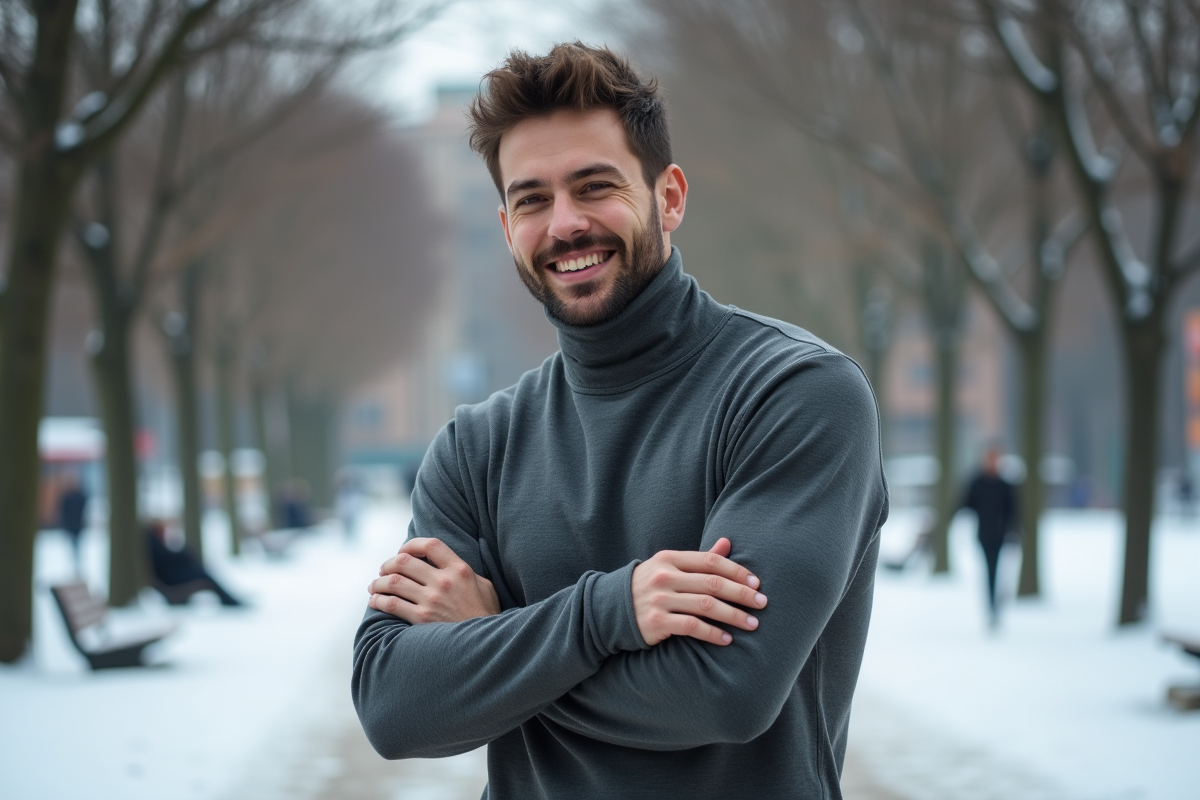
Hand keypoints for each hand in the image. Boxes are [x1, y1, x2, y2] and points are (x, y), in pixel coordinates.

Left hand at [368, 537, 500, 623]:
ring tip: (374, 586)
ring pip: (394, 582)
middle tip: (383, 570)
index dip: (411, 545)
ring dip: (379, 582)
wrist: (485, 644)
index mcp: (459, 569)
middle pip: (404, 562)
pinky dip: (379, 601)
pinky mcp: (422, 619)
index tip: (403, 551)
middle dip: (388, 564)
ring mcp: (432, 600)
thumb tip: (446, 562)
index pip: (430, 545)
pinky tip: (375, 601)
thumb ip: (466, 571)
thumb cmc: (484, 614)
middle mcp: (444, 582)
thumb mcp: (484, 586)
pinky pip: (392, 604)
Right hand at [631, 537, 766, 646]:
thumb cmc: (649, 586)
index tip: (757, 583)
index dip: (737, 571)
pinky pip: (691, 627)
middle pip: (712, 583)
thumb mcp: (670, 567)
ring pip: (705, 606)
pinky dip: (712, 633)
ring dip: (733, 615)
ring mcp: (659, 600)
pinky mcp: (656, 623)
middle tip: (762, 603)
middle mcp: (664, 577)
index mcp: (670, 559)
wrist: (611, 609)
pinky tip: (727, 639)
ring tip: (752, 624)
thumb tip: (727, 543)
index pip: (711, 561)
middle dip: (741, 594)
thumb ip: (699, 559)